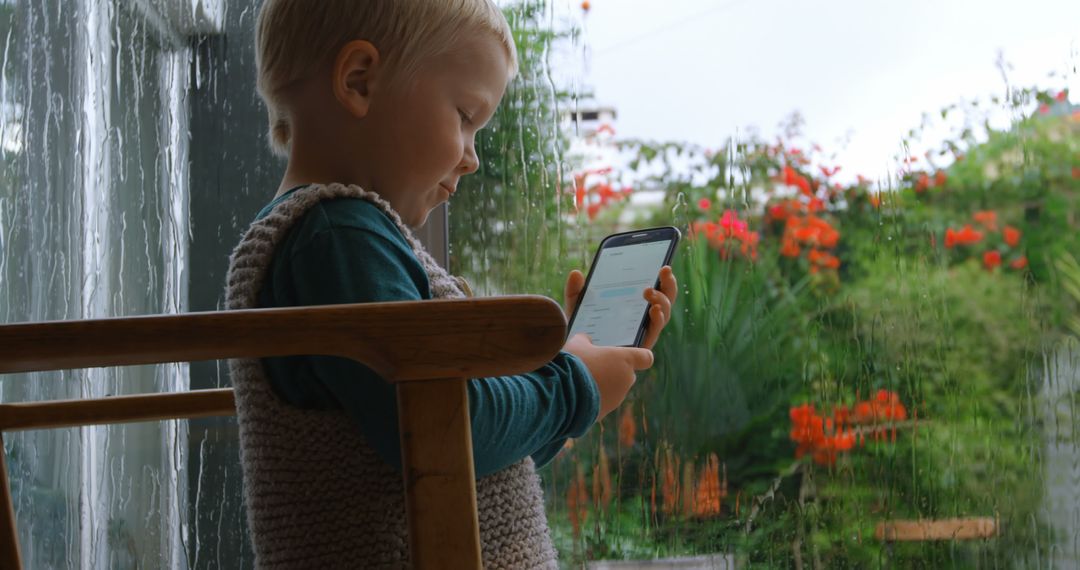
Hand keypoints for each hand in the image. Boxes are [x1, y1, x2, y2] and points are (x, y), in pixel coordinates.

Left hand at [563, 266, 677, 348]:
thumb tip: (577, 273)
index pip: (654, 290)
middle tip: (664, 270)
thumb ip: (575, 291)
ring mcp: (642, 333)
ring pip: (663, 315)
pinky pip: (654, 333)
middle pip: (664, 301)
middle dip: (668, 284)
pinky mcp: (640, 348)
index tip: (663, 266)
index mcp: (631, 306)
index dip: (662, 278)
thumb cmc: (579, 333)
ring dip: (662, 301)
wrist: (574, 360)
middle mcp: (641, 319)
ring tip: (650, 291)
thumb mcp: (576, 308)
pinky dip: (657, 320)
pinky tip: (653, 310)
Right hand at [563, 333, 652, 419]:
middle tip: (593, 366)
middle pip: (627, 374)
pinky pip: (600, 403)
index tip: (630, 356)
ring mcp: (616, 399)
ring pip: (613, 390)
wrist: (559, 394)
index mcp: (625, 360)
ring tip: (578, 381)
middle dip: (612, 371)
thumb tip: (586, 339)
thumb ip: (585, 340)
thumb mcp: (576, 344)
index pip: (646, 358)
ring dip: (601, 386)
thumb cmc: (572, 363)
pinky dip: (591, 399)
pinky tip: (574, 394)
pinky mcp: (604, 414)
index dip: (640, 357)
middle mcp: (626, 381)